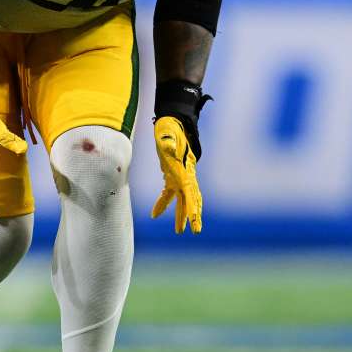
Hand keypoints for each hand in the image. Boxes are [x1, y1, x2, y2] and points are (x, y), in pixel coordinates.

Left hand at [151, 116, 202, 233]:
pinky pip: (170, 192)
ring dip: (182, 214)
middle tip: (195, 231)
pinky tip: (155, 213)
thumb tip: (167, 147)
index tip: (194, 219)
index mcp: (184, 169)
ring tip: (180, 231)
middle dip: (193, 215)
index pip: (190, 192)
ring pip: (184, 198)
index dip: (192, 206)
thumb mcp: (167, 133)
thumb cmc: (170, 127)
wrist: (175, 121)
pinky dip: (165, 203)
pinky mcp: (173, 174)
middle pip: (191, 198)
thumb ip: (168, 141)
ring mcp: (181, 174)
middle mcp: (186, 174)